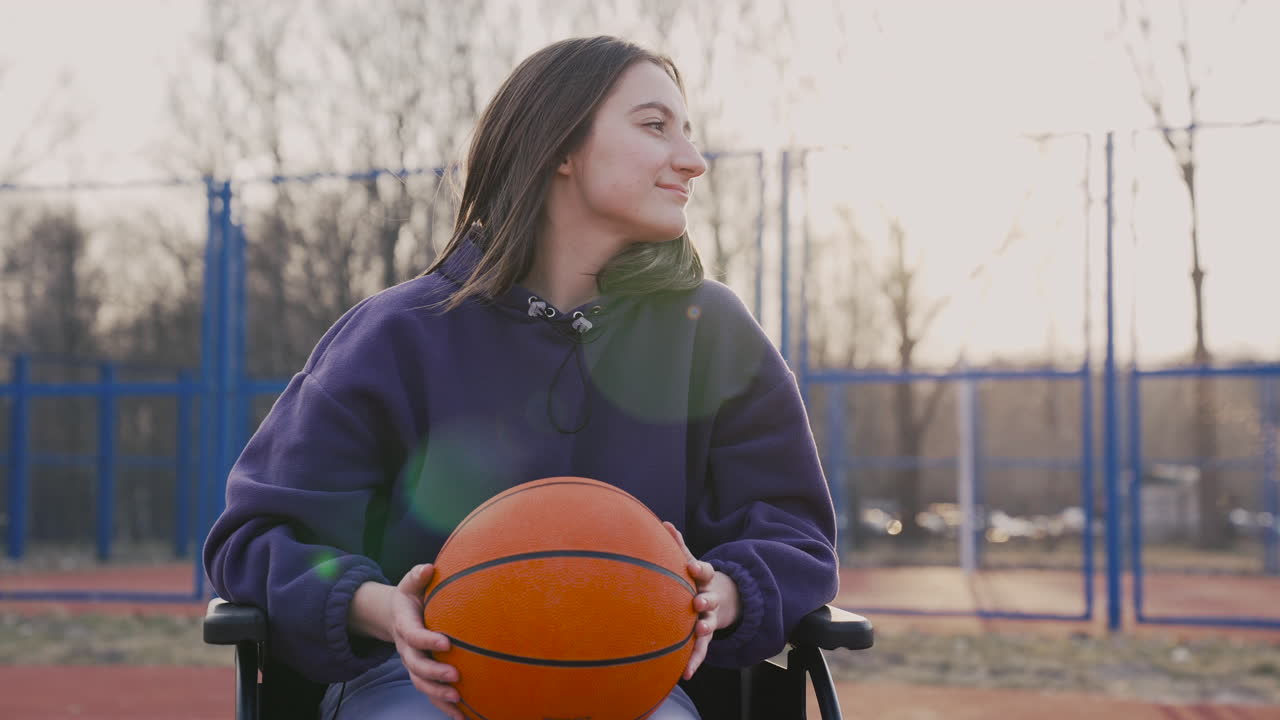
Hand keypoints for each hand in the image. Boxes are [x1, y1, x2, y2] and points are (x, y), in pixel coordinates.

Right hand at [390, 564, 464, 719]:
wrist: (396, 616)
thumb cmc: (411, 597)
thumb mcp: (410, 583)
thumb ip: (417, 576)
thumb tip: (428, 568)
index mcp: (405, 626)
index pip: (414, 636)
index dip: (427, 641)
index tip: (446, 643)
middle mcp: (406, 649)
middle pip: (416, 666)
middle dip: (434, 674)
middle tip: (455, 677)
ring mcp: (413, 663)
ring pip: (422, 684)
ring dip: (438, 695)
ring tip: (458, 701)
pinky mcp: (422, 674)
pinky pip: (430, 693)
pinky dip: (444, 707)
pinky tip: (462, 716)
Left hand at [662, 522, 740, 679]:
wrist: (718, 599)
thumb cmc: (694, 578)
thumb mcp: (689, 561)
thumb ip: (678, 546)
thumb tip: (664, 523)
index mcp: (705, 579)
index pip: (706, 571)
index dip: (700, 569)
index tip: (693, 567)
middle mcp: (711, 599)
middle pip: (712, 599)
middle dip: (707, 600)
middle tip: (699, 601)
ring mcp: (710, 619)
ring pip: (710, 624)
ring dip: (706, 628)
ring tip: (700, 631)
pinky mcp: (705, 638)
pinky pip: (701, 651)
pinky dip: (694, 662)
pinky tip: (686, 674)